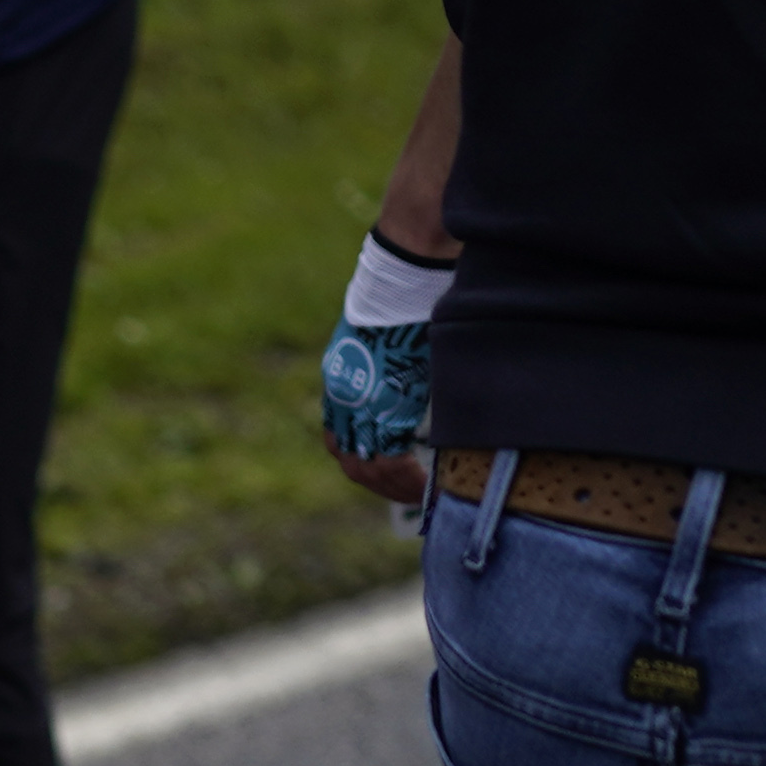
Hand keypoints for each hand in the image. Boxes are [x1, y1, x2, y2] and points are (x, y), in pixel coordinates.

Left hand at [321, 234, 447, 514]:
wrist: (405, 270)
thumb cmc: (408, 289)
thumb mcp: (390, 336)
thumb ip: (393, 365)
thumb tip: (415, 372)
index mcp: (340, 379)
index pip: (339, 437)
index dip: (360, 460)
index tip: (384, 472)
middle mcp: (341, 396)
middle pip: (349, 459)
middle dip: (376, 483)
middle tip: (404, 493)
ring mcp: (359, 403)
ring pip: (366, 467)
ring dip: (392, 488)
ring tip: (419, 495)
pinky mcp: (382, 406)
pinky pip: (391, 462)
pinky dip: (408, 481)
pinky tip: (426, 487)